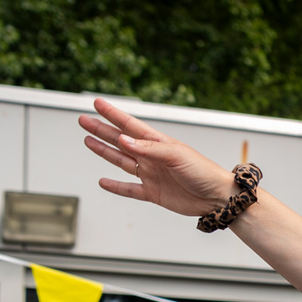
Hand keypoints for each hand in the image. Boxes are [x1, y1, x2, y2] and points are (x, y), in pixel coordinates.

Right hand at [80, 97, 242, 216]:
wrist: (217, 198)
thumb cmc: (203, 172)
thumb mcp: (176, 156)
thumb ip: (149, 149)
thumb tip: (123, 140)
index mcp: (159, 143)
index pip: (130, 126)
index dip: (113, 114)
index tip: (97, 103)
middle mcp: (152, 157)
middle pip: (120, 141)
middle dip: (102, 130)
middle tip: (83, 120)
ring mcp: (151, 175)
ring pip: (121, 161)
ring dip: (104, 151)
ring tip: (88, 141)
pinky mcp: (153, 193)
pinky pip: (129, 189)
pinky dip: (116, 187)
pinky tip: (103, 181)